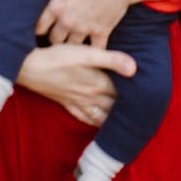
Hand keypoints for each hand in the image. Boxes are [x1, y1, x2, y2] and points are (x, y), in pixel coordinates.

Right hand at [18, 42, 135, 125]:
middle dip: (127, 112)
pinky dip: (93, 122)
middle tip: (143, 117)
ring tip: (125, 126)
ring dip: (113, 121)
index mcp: (98, 83)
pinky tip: (98, 124)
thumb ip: (112, 60)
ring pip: (100, 115)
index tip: (150, 102)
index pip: (123, 94)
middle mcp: (90, 96)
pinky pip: (83, 116)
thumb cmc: (59, 57)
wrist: (29, 67)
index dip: (137, 98)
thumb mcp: (87, 53)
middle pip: (113, 107)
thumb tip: (135, 68)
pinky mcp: (65, 102)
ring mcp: (76, 101)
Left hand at [24, 0, 132, 46]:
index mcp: (57, 6)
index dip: (38, 29)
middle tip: (56, 38)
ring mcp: (84, 28)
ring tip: (72, 44)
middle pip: (54, 39)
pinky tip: (93, 49)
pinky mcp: (101, 32)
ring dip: (72, 44)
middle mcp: (68, 20)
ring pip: (72, 46)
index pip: (39, 27)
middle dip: (55, 38)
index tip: (40, 30)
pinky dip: (94, 50)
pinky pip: (94, 49)